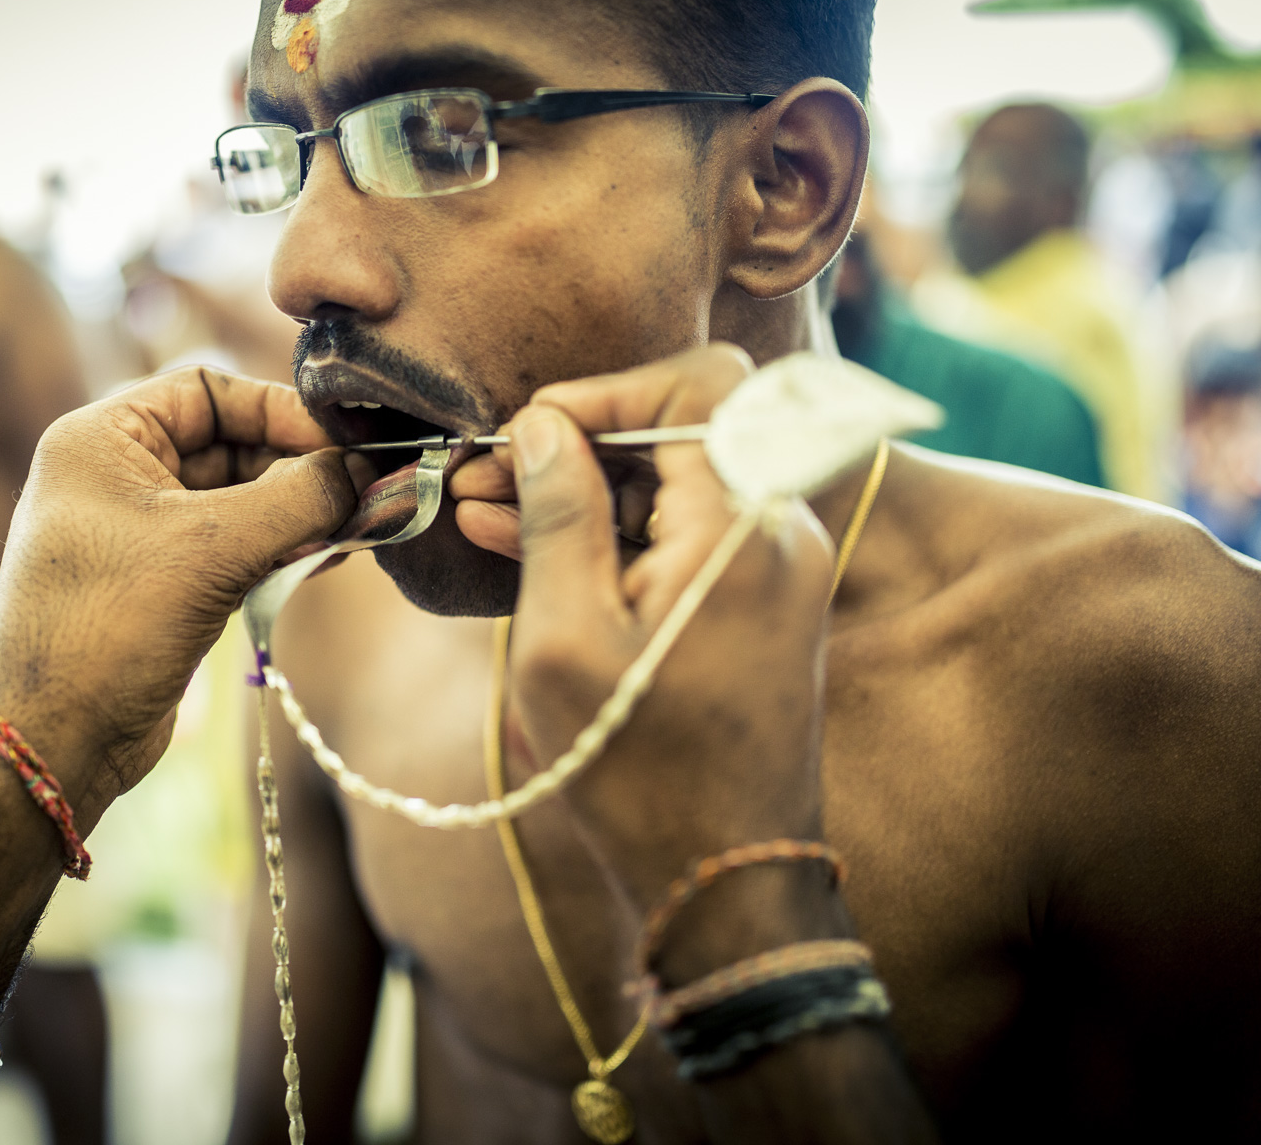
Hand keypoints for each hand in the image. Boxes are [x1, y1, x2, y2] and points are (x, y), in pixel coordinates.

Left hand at [0, 367, 368, 823]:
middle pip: (230, 442)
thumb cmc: (111, 626)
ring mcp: (138, 533)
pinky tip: (328, 559)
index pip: (208, 389)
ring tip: (358, 527)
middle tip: (365, 491)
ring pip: (240, 499)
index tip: (345, 442)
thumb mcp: (213, 548)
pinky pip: (235, 547)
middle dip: (300, 467)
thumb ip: (299, 498)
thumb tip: (367, 473)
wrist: (53, 742)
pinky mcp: (162, 585)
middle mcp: (115, 475)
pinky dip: (282, 548)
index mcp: (102, 438)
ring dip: (300, 512)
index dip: (280, 410)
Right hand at [454, 347, 836, 916]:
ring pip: (675, 480)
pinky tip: (523, 542)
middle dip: (578, 439)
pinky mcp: (757, 601)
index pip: (692, 385)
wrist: (724, 876)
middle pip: (683, 426)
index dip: (601, 392)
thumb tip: (541, 425)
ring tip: (481, 508)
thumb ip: (558, 514)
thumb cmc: (637, 771)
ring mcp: (774, 566)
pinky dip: (613, 534)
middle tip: (483, 471)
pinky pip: (682, 534)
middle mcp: (780, 529)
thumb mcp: (566, 638)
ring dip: (584, 488)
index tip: (523, 432)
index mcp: (744, 525)